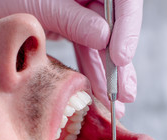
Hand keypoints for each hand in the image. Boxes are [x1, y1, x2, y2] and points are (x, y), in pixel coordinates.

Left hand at [0, 0, 141, 117]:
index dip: (127, 30)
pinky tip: (101, 93)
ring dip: (109, 75)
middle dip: (119, 64)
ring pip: (104, 46)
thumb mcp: (39, 6)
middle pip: (116, 29)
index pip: (123, 2)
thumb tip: (105, 38)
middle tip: (124, 92)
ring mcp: (84, 13)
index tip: (120, 58)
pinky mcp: (74, 28)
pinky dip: (94, 72)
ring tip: (116, 103)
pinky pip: (89, 51)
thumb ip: (73, 20)